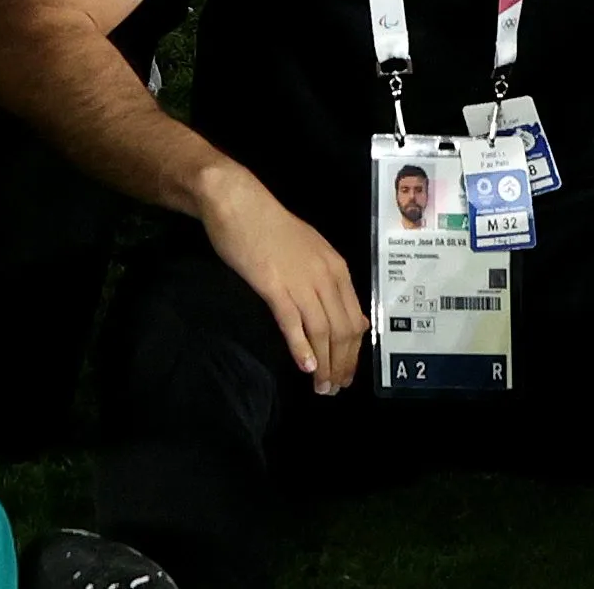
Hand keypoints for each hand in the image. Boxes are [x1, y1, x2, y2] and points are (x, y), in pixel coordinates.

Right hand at [201, 166, 364, 392]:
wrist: (239, 203)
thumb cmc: (271, 227)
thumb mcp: (310, 251)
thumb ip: (326, 281)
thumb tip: (341, 315)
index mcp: (337, 268)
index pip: (355, 319)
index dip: (353, 353)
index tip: (346, 374)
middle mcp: (326, 276)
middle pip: (342, 330)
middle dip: (341, 364)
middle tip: (333, 389)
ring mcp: (301, 281)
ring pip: (322, 331)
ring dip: (324, 364)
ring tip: (321, 388)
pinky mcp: (274, 285)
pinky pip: (293, 322)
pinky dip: (301, 347)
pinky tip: (304, 367)